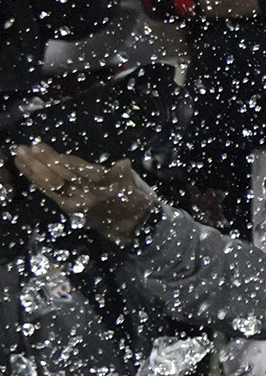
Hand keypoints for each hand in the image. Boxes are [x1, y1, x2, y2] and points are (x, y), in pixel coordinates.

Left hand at [12, 144, 159, 246]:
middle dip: (41, 161)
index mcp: (104, 186)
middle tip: (26, 148)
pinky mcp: (71, 208)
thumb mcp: (133, 183)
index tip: (42, 148)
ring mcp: (77, 202)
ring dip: (34, 171)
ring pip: (52, 184)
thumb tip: (122, 163)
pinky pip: (52, 194)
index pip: (76, 170)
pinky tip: (31, 174)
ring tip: (21, 157)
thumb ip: (123, 173)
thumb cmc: (134, 200)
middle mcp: (87, 195)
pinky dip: (40, 183)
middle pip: (60, 175)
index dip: (59, 160)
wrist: (133, 226)